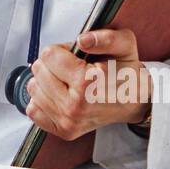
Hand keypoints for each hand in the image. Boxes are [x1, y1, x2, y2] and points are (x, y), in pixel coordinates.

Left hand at [25, 28, 152, 140]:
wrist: (135, 102)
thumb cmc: (127, 74)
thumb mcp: (125, 46)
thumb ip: (106, 37)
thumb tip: (83, 41)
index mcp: (88, 82)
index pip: (49, 55)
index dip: (61, 50)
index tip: (76, 56)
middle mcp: (75, 106)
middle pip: (39, 70)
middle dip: (53, 64)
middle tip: (74, 69)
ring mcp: (68, 121)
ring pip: (34, 88)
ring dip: (47, 81)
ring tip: (69, 82)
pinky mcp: (63, 131)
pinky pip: (34, 109)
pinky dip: (44, 99)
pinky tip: (61, 95)